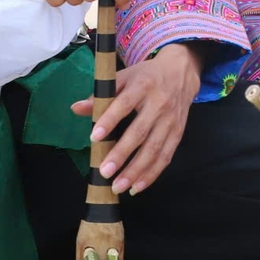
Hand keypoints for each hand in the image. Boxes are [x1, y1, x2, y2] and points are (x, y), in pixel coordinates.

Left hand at [69, 43, 200, 194]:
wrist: (182, 72)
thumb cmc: (147, 76)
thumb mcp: (125, 77)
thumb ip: (101, 94)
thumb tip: (77, 108)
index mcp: (143, 86)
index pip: (124, 104)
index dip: (110, 120)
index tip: (94, 137)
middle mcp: (159, 104)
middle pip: (140, 132)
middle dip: (122, 154)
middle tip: (105, 171)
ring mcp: (170, 120)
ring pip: (154, 149)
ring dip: (136, 171)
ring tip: (118, 186)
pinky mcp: (178, 133)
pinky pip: (165, 157)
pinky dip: (152, 174)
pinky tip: (136, 187)